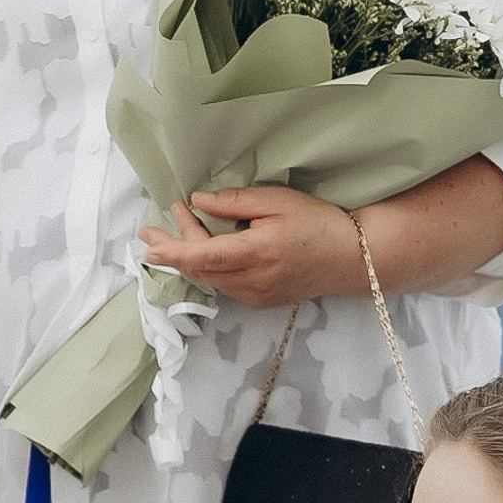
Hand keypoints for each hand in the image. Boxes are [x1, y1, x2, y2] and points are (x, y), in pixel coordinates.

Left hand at [140, 187, 361, 308]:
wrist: (353, 258)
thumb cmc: (317, 223)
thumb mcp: (277, 201)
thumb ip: (235, 202)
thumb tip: (198, 201)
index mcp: (256, 253)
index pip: (204, 256)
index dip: (174, 252)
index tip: (150, 245)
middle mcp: (253, 280)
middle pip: (201, 269)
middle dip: (173, 250)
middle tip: (149, 232)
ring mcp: (257, 295)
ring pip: (210, 278)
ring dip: (189, 257)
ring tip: (172, 233)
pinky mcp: (261, 301)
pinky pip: (225, 285)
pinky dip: (208, 268)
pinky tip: (202, 250)